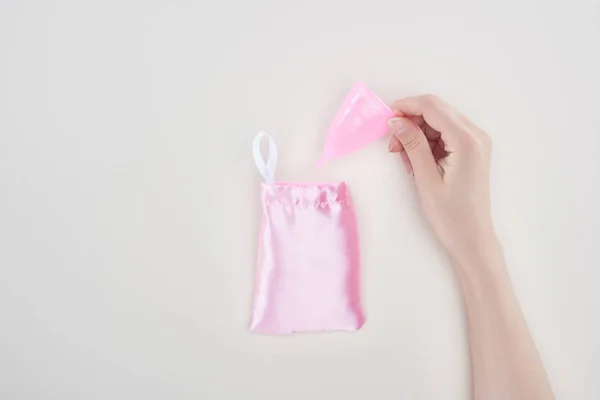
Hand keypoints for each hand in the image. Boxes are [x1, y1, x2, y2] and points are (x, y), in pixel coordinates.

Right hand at [387, 95, 494, 259]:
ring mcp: (476, 142)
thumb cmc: (450, 214)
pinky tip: (417, 160)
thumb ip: (412, 144)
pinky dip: (427, 141)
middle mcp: (476, 135)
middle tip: (393, 144)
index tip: (386, 119)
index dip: (406, 106)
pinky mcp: (472, 150)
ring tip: (404, 157)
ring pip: (439, 121)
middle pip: (437, 110)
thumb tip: (395, 120)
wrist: (472, 237)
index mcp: (467, 141)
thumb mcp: (426, 178)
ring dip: (417, 132)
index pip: (433, 107)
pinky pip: (445, 134)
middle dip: (410, 121)